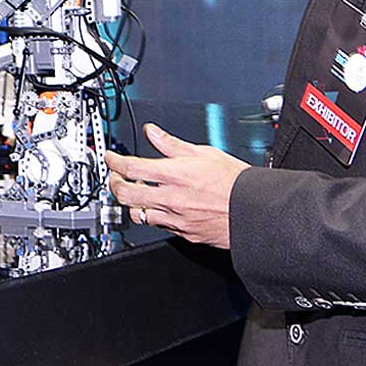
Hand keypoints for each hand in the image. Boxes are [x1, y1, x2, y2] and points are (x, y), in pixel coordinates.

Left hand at [105, 123, 246, 248]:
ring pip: (138, 214)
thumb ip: (173, 145)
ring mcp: (175, 218)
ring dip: (131, 204)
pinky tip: (157, 207)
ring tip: (135, 194)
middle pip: (126, 194)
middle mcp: (171, 198)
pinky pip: (158, 226)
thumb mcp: (204, 153)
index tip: (110, 158)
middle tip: (115, 177)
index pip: (131, 167)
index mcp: (175, 174)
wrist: (255, 211)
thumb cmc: (236, 182)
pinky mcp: (183, 233)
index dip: (114, 162)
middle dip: (114, 184)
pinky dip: (152, 216)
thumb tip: (154, 133)